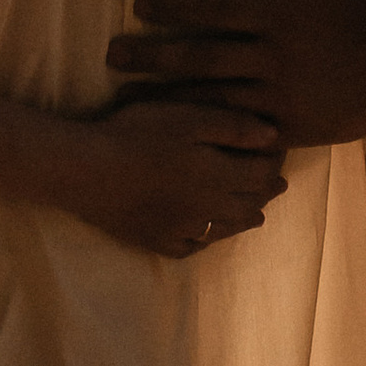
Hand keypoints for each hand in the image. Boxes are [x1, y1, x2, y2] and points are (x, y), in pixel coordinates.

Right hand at [57, 94, 289, 258]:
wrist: (87, 171)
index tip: (279, 151)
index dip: (275, 162)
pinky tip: (207, 233)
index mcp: (219, 177)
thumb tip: (274, 138)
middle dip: (266, 193)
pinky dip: (207, 240)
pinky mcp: (157, 242)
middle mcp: (208, 211)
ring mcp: (182, 230)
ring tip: (255, 213)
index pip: (263, 174)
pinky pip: (192, 247)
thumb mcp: (188, 118)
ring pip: (225, 230)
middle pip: (249, 206)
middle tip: (277, 184)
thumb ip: (233, 127)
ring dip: (244, 219)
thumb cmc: (138, 134)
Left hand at [106, 0, 365, 149]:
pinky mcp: (287, 129)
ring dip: (167, 99)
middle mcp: (273, 58)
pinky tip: (175, 136)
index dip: (176, 8)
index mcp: (278, 16)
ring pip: (212, 99)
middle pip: (202, 57)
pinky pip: (239, 131)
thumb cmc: (357, 12)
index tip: (140, 6)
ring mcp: (279, 97)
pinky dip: (206, 132)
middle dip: (153, 56)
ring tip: (126, 101)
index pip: (216, 10)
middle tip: (112, 55)